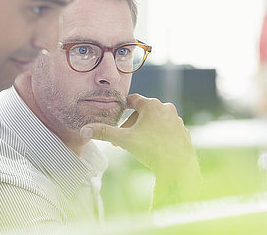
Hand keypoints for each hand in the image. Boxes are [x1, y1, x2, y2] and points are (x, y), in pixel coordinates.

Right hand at [80, 94, 200, 206]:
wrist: (178, 166)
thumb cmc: (152, 150)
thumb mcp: (124, 140)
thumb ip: (104, 133)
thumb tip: (84, 130)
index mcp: (151, 105)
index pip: (133, 100)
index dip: (122, 107)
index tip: (116, 113)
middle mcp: (166, 108)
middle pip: (143, 112)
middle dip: (131, 124)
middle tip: (122, 138)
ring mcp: (176, 119)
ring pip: (155, 120)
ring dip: (144, 129)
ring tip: (137, 143)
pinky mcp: (182, 130)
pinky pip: (166, 129)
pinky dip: (157, 135)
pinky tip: (153, 147)